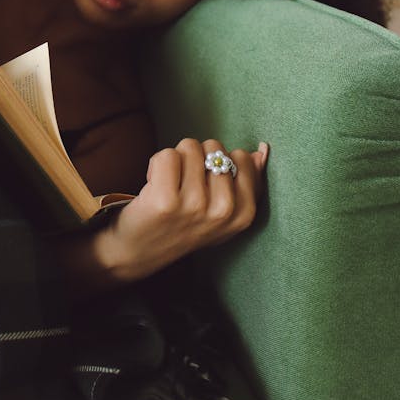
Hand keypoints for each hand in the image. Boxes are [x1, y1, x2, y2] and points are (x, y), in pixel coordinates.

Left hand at [93, 137, 267, 283]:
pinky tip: (153, 187)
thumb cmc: (181, 226)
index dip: (218, 163)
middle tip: (184, 187)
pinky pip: (167, 155)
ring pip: (190, 147)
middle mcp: (223, 211)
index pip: (241, 158)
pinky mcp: (166, 200)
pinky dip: (156, 164)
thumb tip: (261, 150)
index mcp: (243, 214)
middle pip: (214, 147)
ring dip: (176, 160)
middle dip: (196, 158)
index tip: (206, 186)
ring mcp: (195, 206)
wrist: (138, 252)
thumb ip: (245, 182)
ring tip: (169, 186)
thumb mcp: (221, 212)